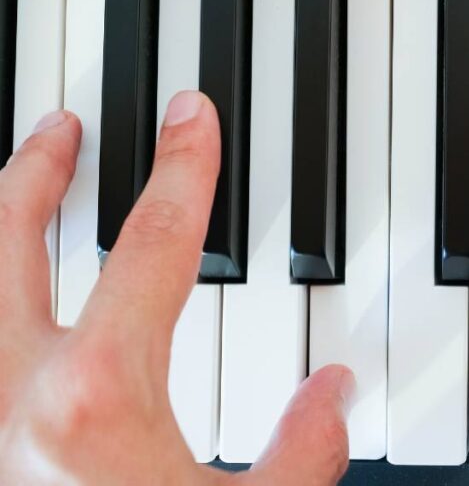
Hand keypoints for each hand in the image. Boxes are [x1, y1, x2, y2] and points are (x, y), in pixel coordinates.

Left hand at [0, 92, 352, 484]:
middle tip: (64, 127)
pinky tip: (17, 312)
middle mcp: (13, 394)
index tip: (189, 118)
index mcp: (97, 395)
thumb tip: (335, 391)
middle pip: (8, 235)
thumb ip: (305, 453)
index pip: (152, 240)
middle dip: (38, 167)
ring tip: (19, 187)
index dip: (181, 165)